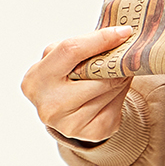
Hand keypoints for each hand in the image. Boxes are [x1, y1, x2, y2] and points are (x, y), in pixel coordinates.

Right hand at [21, 26, 136, 143]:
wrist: (58, 112)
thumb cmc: (58, 76)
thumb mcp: (57, 57)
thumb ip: (78, 47)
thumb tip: (117, 34)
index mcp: (37, 79)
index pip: (71, 51)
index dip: (99, 40)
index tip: (123, 32)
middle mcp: (51, 105)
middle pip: (95, 77)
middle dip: (115, 64)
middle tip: (127, 54)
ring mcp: (71, 123)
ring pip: (108, 92)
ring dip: (121, 79)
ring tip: (122, 69)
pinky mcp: (91, 133)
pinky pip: (115, 108)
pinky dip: (120, 95)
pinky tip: (118, 88)